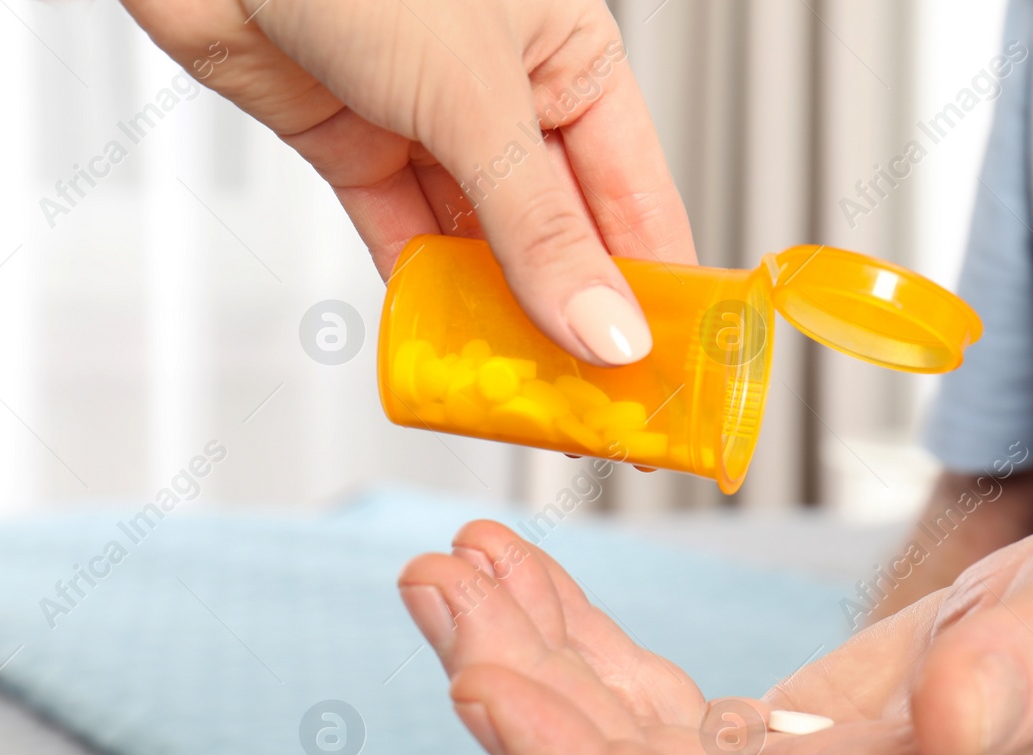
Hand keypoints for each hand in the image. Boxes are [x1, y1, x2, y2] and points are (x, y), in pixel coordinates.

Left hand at [119, 0, 693, 364]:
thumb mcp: (475, 97)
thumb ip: (537, 227)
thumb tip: (606, 332)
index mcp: (572, 60)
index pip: (637, 198)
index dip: (660, 291)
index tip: (675, 374)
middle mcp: (510, 98)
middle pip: (562, 236)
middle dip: (578, 324)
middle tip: (601, 415)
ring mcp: (431, 126)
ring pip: (483, 248)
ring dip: (502, 324)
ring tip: (529, 403)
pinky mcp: (358, 148)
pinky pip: (406, 240)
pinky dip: (425, 295)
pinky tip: (449, 349)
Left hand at [398, 518, 1032, 754]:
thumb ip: (1026, 679)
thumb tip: (946, 716)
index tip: (487, 691)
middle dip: (519, 702)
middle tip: (438, 589)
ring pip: (617, 748)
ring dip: (523, 659)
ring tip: (450, 568)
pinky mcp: (756, 749)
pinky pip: (639, 704)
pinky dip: (571, 641)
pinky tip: (518, 579)